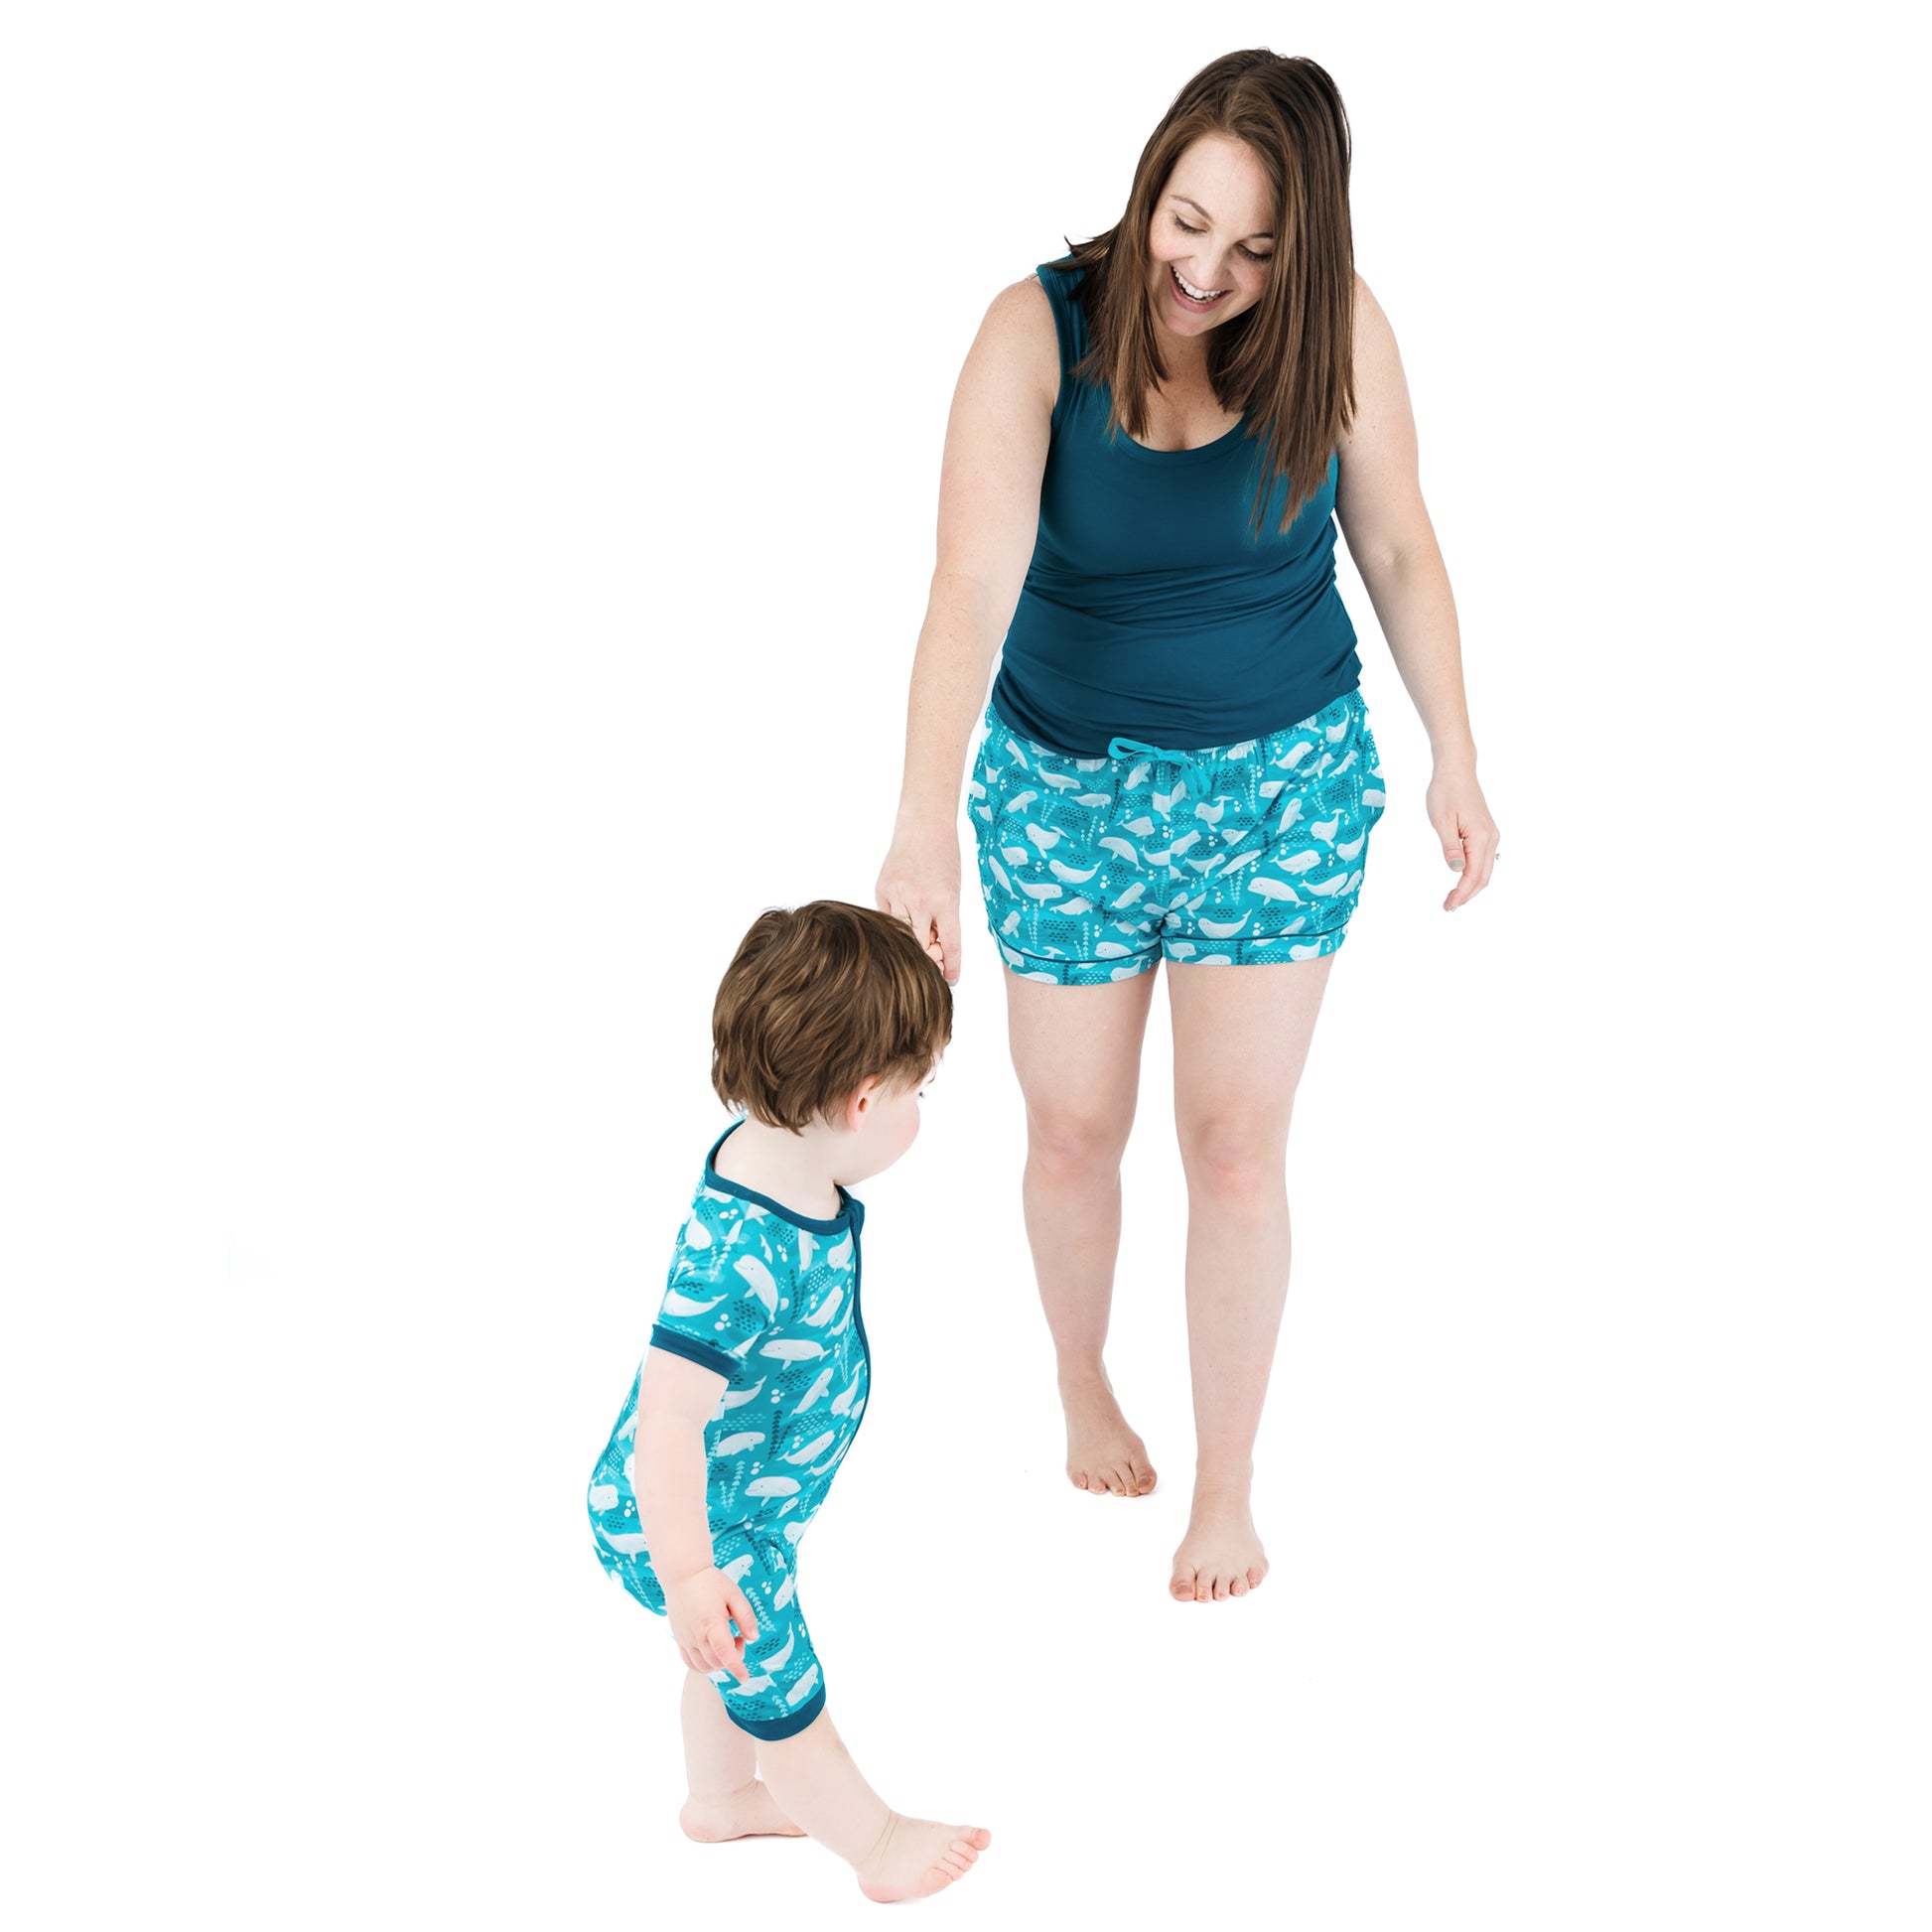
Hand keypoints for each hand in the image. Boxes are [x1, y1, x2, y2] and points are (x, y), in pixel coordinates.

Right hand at [663, 1565, 759, 1682]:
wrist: (683, 1575)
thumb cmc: (710, 1582)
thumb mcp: (734, 1594)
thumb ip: (746, 1616)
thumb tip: (754, 1638)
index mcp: (712, 1623)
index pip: (725, 1653)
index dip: (736, 1667)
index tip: (745, 1677)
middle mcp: (697, 1635)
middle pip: (716, 1662)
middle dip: (733, 1658)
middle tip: (738, 1638)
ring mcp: (685, 1639)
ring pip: (703, 1666)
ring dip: (718, 1663)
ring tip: (725, 1642)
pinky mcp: (679, 1639)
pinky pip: (690, 1662)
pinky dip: (703, 1665)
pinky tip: (712, 1650)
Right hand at [876, 822, 963, 982]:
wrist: (923, 825)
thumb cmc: (944, 857)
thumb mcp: (953, 890)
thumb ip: (945, 919)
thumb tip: (936, 951)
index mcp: (945, 901)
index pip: (951, 945)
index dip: (952, 967)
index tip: (951, 979)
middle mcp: (920, 901)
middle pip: (921, 947)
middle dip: (929, 958)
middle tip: (935, 957)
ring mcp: (897, 895)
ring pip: (902, 934)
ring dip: (912, 939)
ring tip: (922, 930)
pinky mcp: (881, 890)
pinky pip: (887, 918)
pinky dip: (897, 921)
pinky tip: (905, 908)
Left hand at [1426, 762, 1499, 910]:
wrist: (1456, 771)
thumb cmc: (1446, 792)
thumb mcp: (1442, 821)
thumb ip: (1450, 847)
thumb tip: (1456, 870)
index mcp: (1481, 837)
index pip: (1473, 875)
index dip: (1462, 894)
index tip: (1449, 906)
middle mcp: (1491, 838)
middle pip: (1483, 877)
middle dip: (1467, 895)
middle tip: (1448, 907)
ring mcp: (1491, 835)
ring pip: (1485, 870)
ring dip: (1471, 887)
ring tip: (1453, 898)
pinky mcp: (1486, 832)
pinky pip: (1483, 860)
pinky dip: (1474, 875)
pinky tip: (1461, 880)